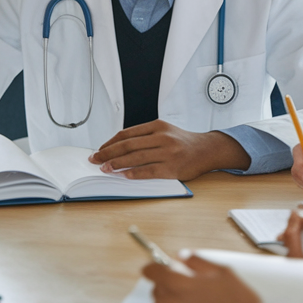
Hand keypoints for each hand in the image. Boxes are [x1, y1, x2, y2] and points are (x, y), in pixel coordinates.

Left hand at [90, 121, 248, 180]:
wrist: (207, 150)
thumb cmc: (183, 142)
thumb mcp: (164, 131)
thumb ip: (144, 137)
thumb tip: (118, 148)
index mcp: (157, 126)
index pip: (126, 134)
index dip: (110, 143)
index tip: (99, 150)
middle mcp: (162, 137)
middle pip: (127, 145)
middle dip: (107, 153)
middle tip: (95, 159)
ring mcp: (167, 152)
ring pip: (136, 158)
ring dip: (117, 164)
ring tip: (105, 168)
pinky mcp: (172, 168)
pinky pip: (149, 171)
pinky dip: (134, 174)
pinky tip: (124, 176)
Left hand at [145, 255, 270, 302]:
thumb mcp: (222, 273)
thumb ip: (198, 262)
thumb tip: (184, 257)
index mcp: (179, 285)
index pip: (152, 272)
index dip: (153, 267)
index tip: (154, 267)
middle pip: (156, 291)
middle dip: (166, 284)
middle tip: (184, 284)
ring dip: (170, 302)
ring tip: (192, 301)